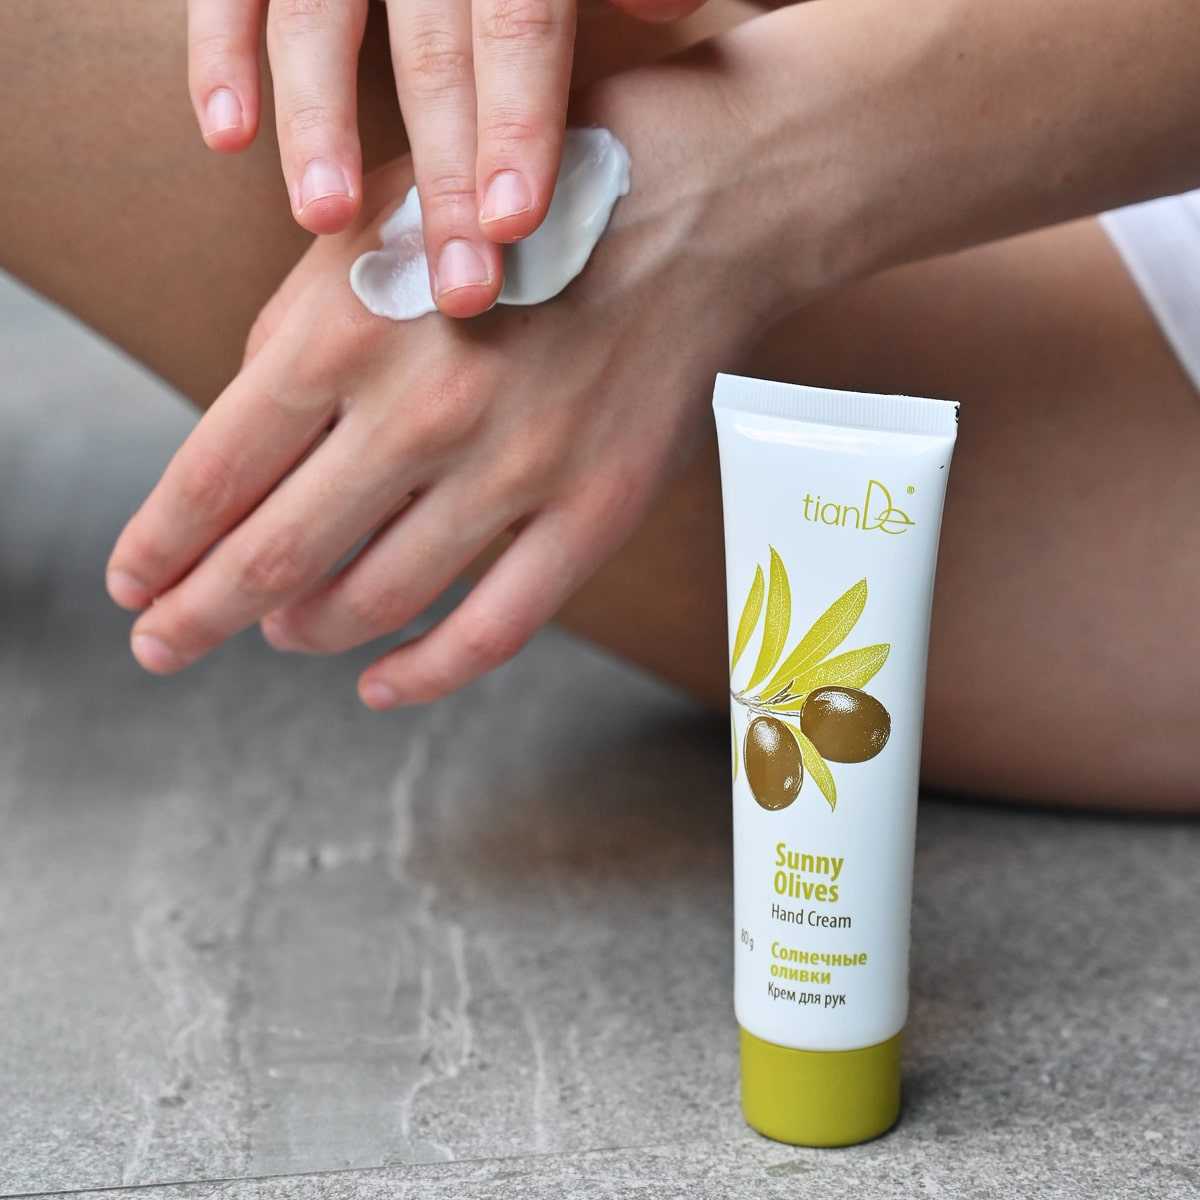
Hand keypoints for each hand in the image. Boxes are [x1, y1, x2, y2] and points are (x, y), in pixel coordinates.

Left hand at [114, 54, 815, 706]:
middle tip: (162, 644)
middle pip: (276, 556)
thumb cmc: (524, 204)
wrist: (697, 200)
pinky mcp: (591, 512)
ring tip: (280, 632)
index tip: (132, 584)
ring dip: (305, 630)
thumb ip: (295, 325)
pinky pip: (494, 628)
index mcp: (348, 328)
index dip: (160, 545)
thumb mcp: (379, 220)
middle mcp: (423, 411)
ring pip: (377, 599)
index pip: (216, 473)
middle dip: (198, 615)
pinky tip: (381, 684)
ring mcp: (516, 471)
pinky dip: (423, 672)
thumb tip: (244, 438)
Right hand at [186, 0, 704, 316]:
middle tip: (459, 289)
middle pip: (433, 49)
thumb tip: (669, 10)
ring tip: (327, 218)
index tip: (517, 225)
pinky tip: (227, 138)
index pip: (523, 24)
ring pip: (318, 17)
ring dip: (319, 119)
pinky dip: (218, 54)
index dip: (517, 121)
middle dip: (443, 173)